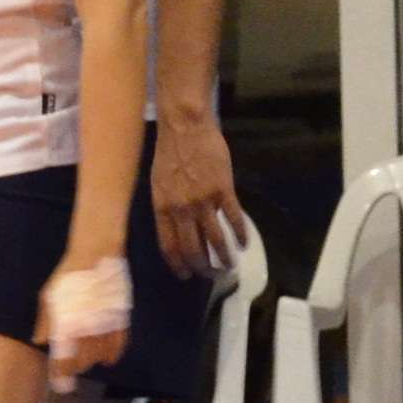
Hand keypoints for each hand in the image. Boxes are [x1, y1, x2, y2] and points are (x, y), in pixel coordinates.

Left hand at [40, 255, 129, 381]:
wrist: (95, 254)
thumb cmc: (68, 275)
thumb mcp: (49, 296)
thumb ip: (46, 321)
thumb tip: (39, 341)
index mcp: (67, 325)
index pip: (64, 358)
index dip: (61, 374)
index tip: (60, 384)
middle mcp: (87, 329)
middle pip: (83, 360)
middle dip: (76, 367)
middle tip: (71, 369)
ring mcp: (105, 325)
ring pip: (101, 355)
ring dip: (92, 361)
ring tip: (87, 362)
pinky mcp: (121, 318)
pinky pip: (120, 344)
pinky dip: (113, 354)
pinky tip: (108, 360)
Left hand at [148, 110, 242, 280]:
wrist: (185, 127)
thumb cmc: (169, 152)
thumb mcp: (158, 183)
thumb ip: (167, 206)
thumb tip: (177, 227)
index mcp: (162, 208)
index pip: (169, 246)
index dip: (178, 264)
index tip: (185, 276)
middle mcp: (182, 209)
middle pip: (192, 248)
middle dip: (202, 267)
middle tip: (211, 275)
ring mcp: (203, 200)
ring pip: (215, 239)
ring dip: (223, 257)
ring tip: (228, 266)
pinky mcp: (223, 190)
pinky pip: (233, 218)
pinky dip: (240, 234)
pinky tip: (243, 244)